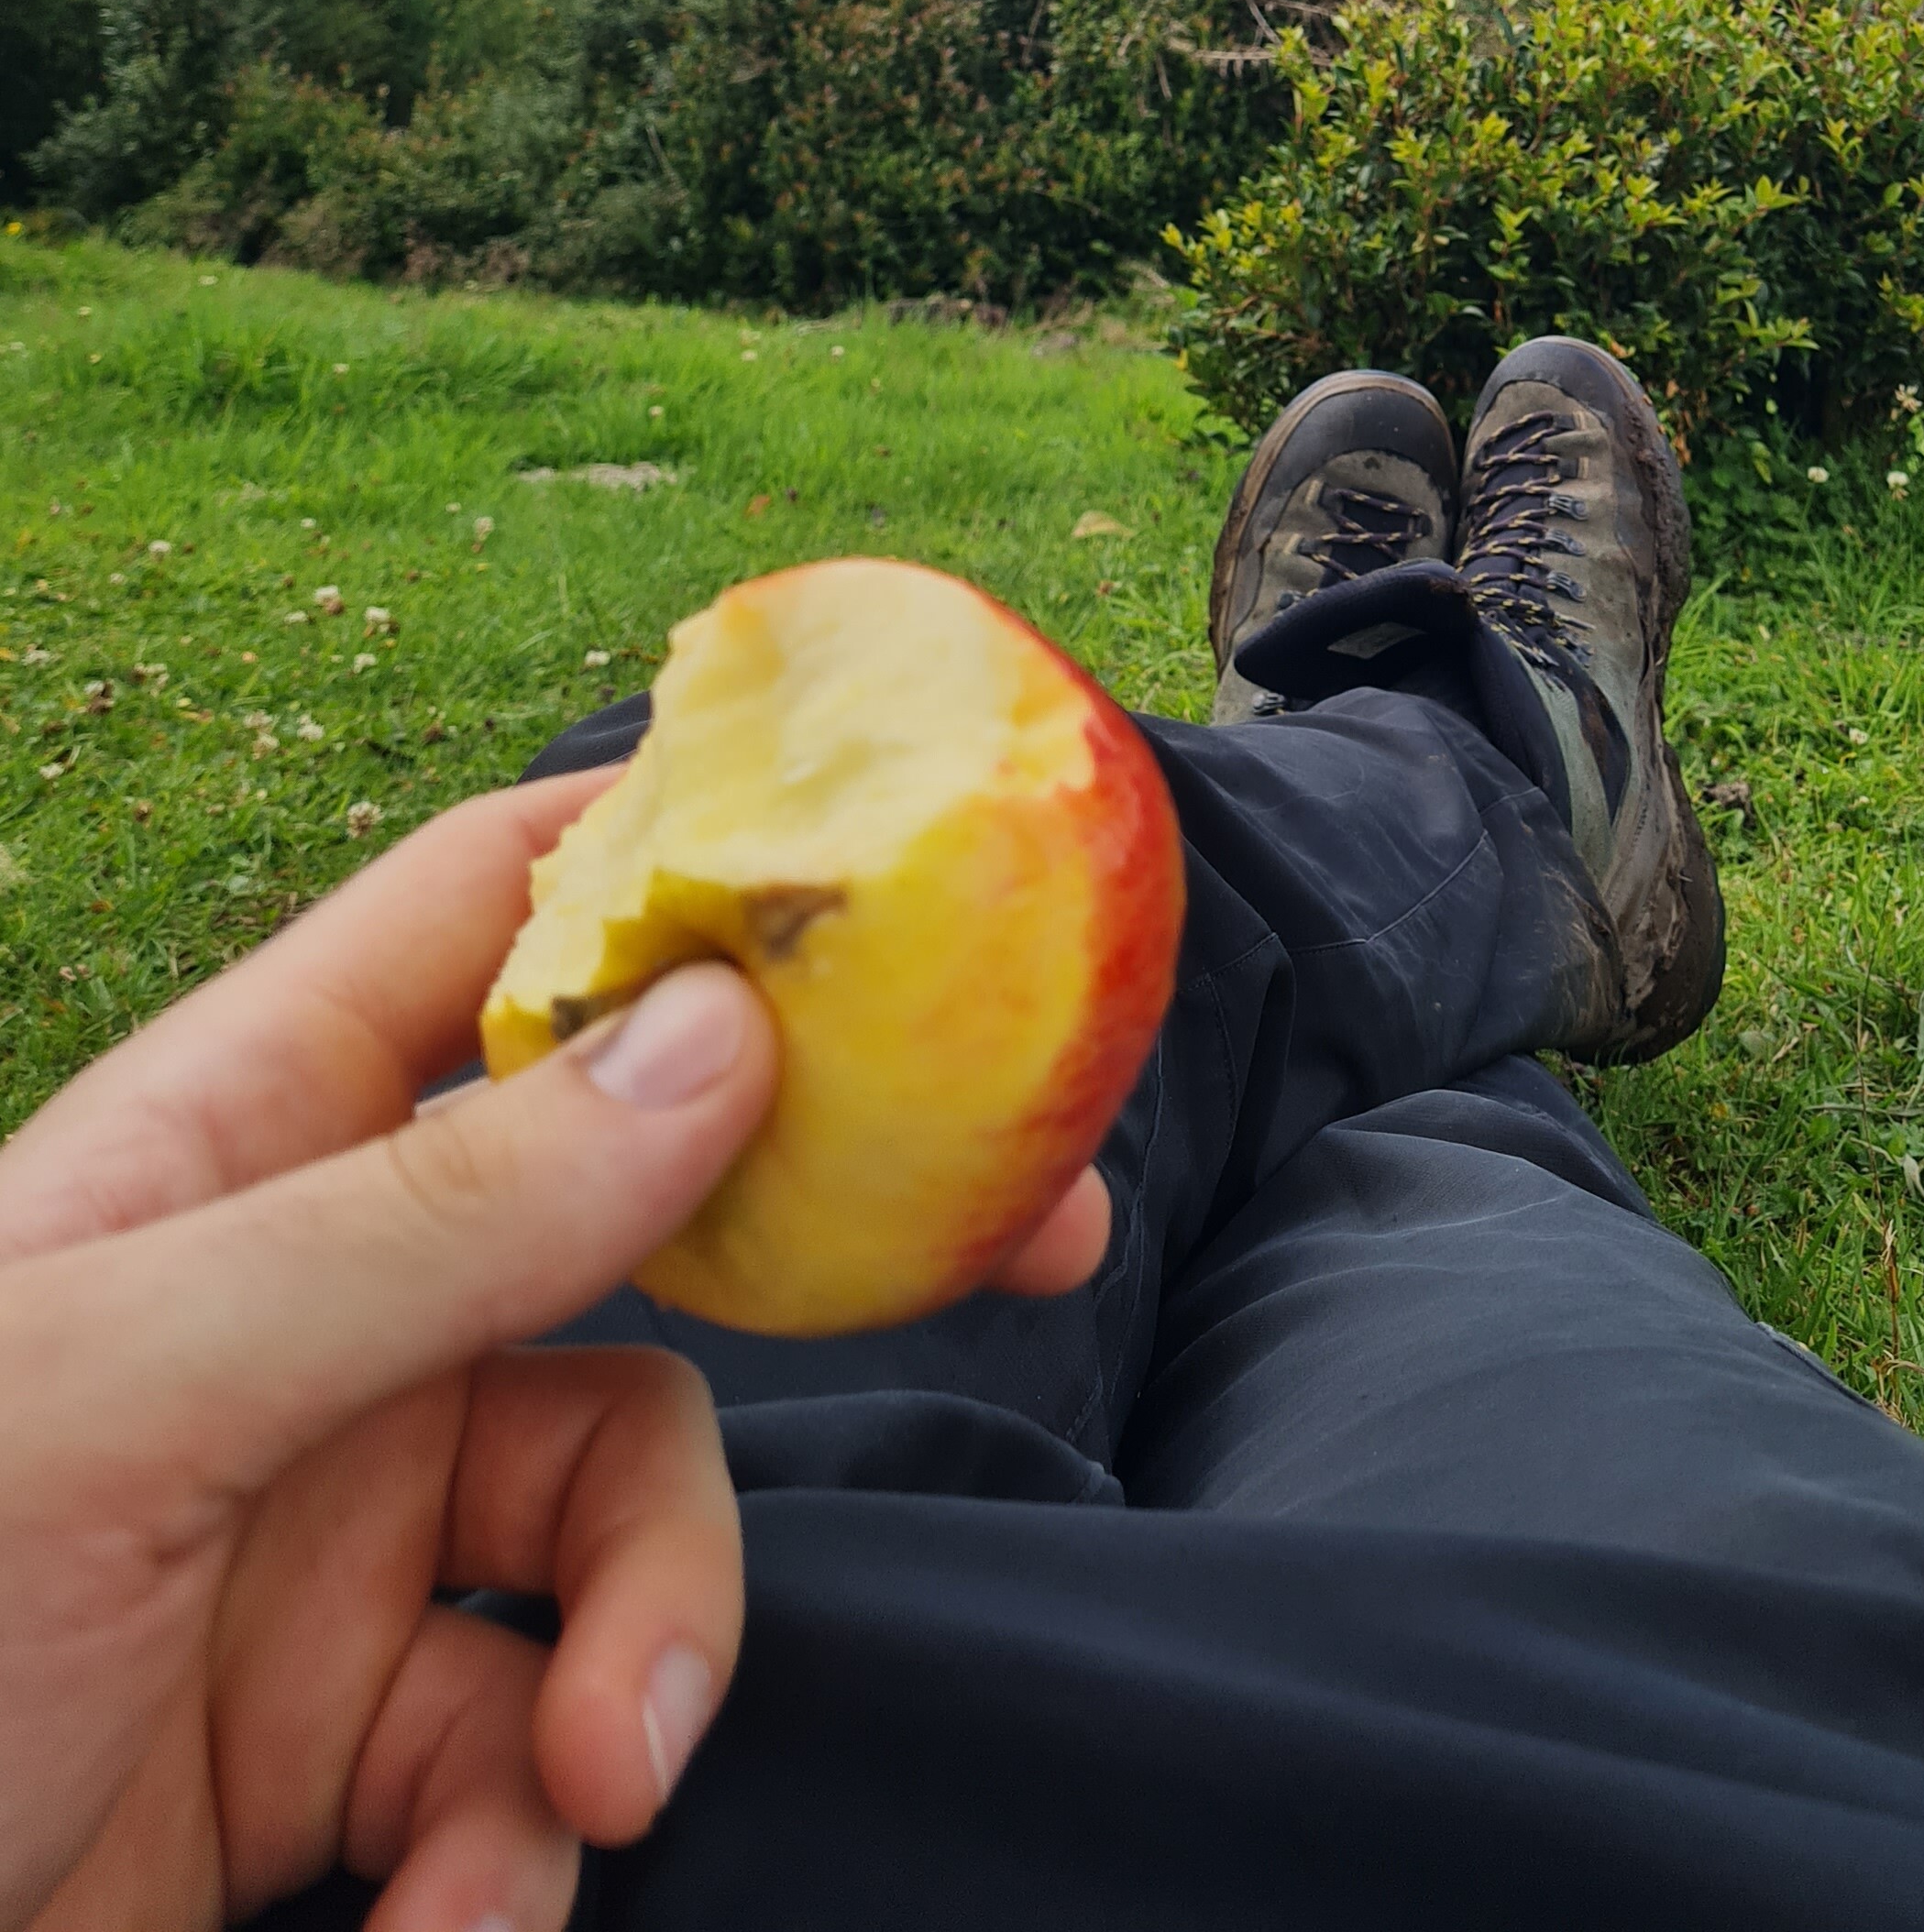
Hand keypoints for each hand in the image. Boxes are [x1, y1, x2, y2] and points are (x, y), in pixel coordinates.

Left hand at [0, 773, 1111, 1931]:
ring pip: (621, 1500)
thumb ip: (429, 1216)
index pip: (492, 915)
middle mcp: (303, 1304)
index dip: (682, 862)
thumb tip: (719, 1031)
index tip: (898, 876)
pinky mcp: (341, 1749)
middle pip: (634, 1216)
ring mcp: (331, 1524)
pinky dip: (516, 1847)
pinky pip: (527, 1747)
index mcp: (227, 1144)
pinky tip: (430, 1923)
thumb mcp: (116, 1397)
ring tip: (581, 1792)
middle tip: (1042, 1239)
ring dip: (642, 1654)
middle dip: (819, 1249)